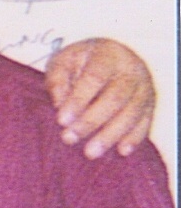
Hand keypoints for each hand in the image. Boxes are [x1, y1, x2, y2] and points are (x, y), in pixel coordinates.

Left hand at [44, 39, 154, 158]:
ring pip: (132, 112)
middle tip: (68, 139)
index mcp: (107, 54)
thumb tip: (59, 104)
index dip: (79, 99)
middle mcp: (130, 68)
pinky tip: (122, 151)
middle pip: (115, 97)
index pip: (94, 77)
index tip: (61, 121)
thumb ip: (57, 81)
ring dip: (111, 134)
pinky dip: (135, 137)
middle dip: (91, 121)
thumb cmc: (79, 65)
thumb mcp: (62, 63)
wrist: (107, 60)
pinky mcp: (149, 103)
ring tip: (90, 153)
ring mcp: (143, 86)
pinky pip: (145, 121)